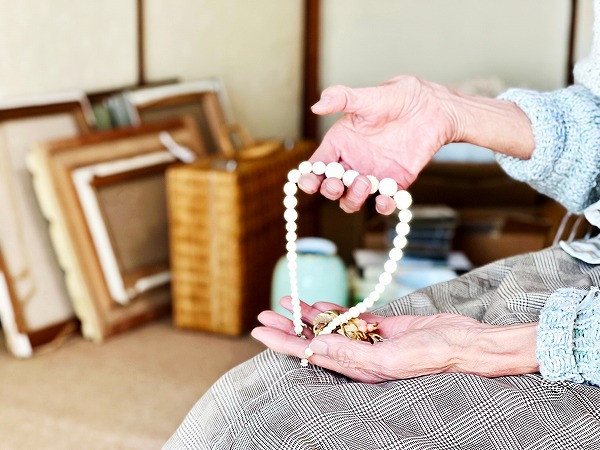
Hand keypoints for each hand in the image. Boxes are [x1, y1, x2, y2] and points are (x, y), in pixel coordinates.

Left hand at [252, 297, 505, 383]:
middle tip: (262, 314)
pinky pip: (351, 318)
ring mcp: (369, 341)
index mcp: (356, 368)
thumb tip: (315, 346)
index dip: (282, 343)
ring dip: (306, 316)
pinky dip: (334, 311)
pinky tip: (318, 305)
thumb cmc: (432, 356)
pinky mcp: (382, 327)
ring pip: (329, 327)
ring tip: (283, 303)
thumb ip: (350, 353)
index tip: (259, 332)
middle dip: (287, 328)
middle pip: (313, 340)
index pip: (309, 354)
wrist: (463, 344)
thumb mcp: (388, 358)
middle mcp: (358, 357)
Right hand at [299, 75, 457, 214]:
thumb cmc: (398, 97)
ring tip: (364, 183)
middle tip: (337, 185)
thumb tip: (316, 106)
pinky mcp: (394, 183)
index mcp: (340, 143)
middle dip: (330, 190)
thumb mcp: (369, 97)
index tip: (309, 183)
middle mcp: (353, 162)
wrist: (432, 108)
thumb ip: (343, 99)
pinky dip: (383, 206)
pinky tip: (385, 200)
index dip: (309, 177)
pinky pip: (384, 202)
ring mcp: (372, 175)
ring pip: (353, 199)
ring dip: (353, 199)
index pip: (317, 165)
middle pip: (331, 187)